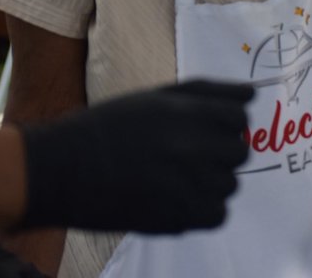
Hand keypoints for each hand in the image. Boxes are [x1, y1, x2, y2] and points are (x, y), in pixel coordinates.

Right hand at [20, 80, 253, 232]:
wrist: (59, 170)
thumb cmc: (108, 127)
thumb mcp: (156, 97)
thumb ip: (209, 92)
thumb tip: (253, 94)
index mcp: (189, 113)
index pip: (241, 116)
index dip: (226, 123)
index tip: (205, 129)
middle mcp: (195, 147)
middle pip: (241, 151)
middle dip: (220, 152)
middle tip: (187, 155)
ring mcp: (188, 185)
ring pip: (230, 184)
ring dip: (210, 182)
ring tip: (174, 178)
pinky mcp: (177, 218)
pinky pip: (218, 214)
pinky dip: (203, 210)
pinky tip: (176, 199)